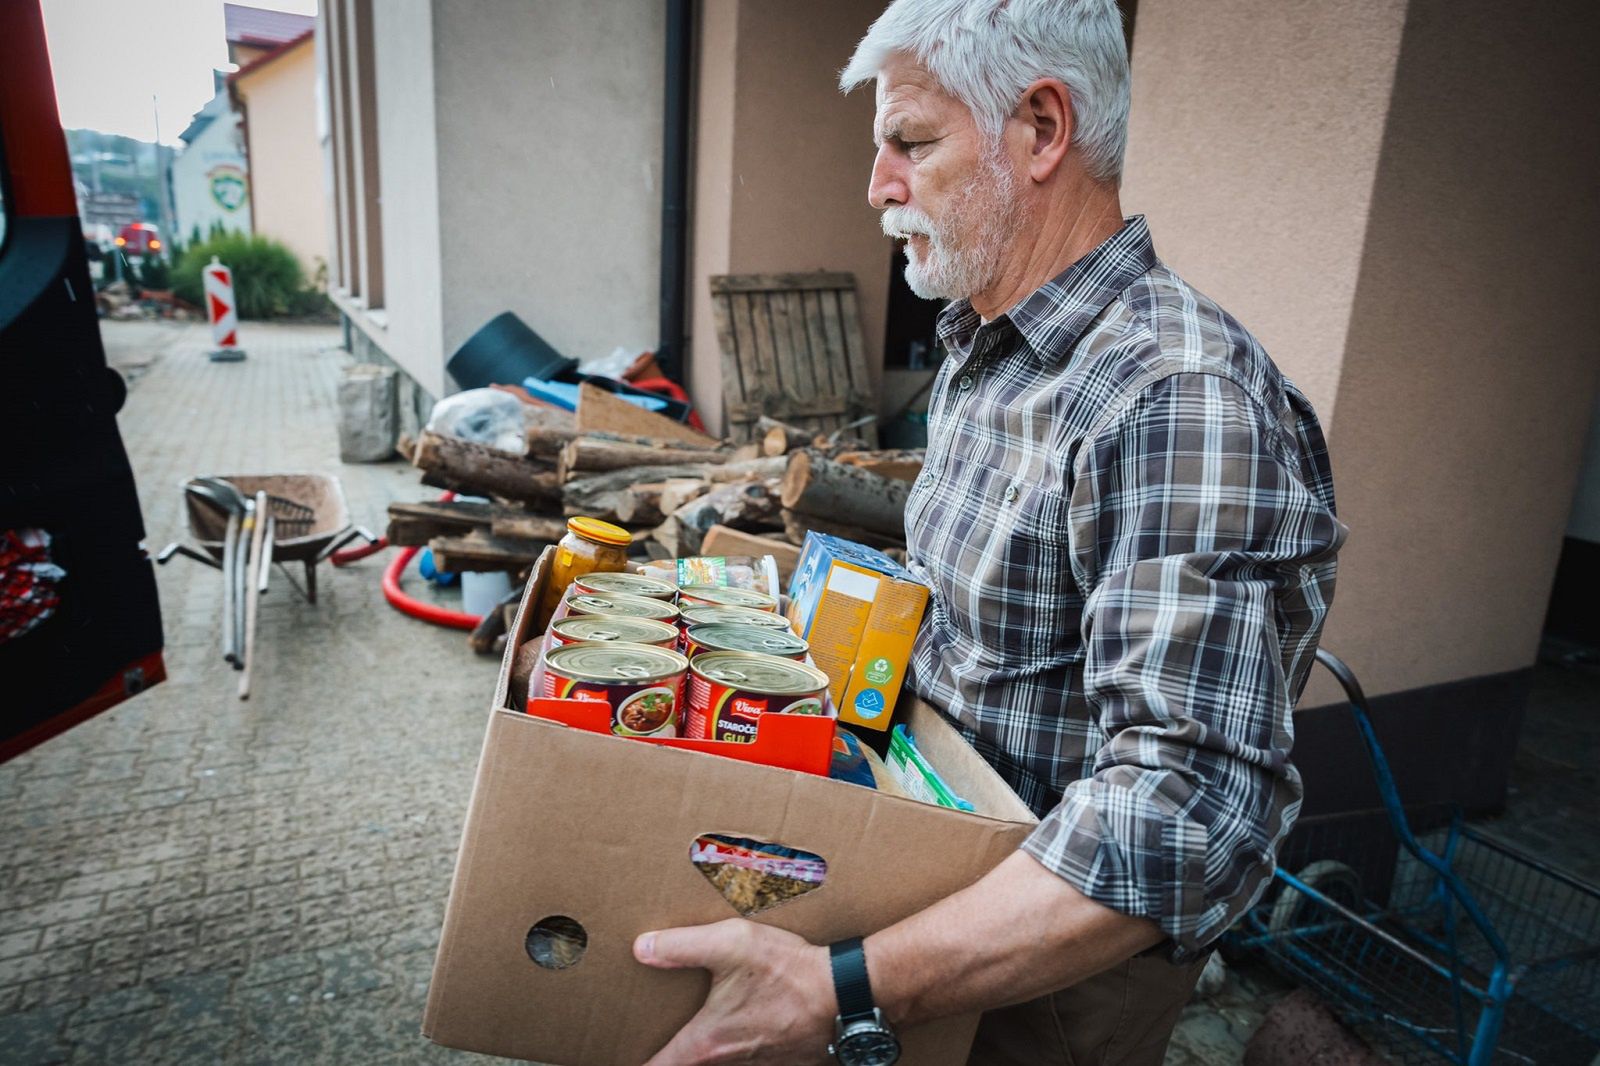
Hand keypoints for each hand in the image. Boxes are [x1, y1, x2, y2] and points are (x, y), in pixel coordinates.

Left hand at [634, 918, 836, 1064]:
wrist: (846, 994)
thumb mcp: (730, 944)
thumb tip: (642, 948)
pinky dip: (742, 1050)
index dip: (639, 1064)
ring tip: (708, 1029)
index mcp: (707, 1042)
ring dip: (711, 1054)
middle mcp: (728, 1063)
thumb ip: (682, 946)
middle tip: (659, 1042)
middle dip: (674, 1056)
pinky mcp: (782, 1061)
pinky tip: (750, 1022)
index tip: (626, 1057)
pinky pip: (751, 1061)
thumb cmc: (789, 972)